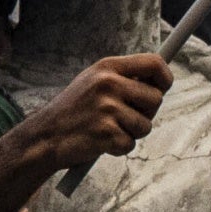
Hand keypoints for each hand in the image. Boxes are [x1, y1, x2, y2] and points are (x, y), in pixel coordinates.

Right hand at [26, 52, 173, 170]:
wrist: (44, 136)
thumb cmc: (74, 111)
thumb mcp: (93, 82)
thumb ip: (123, 78)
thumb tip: (160, 82)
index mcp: (107, 67)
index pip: (154, 63)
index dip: (165, 77)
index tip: (163, 88)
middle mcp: (108, 84)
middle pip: (156, 98)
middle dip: (147, 113)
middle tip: (125, 117)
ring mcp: (106, 108)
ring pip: (146, 125)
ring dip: (132, 133)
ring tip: (108, 129)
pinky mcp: (105, 133)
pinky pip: (130, 144)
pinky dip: (119, 148)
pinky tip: (100, 142)